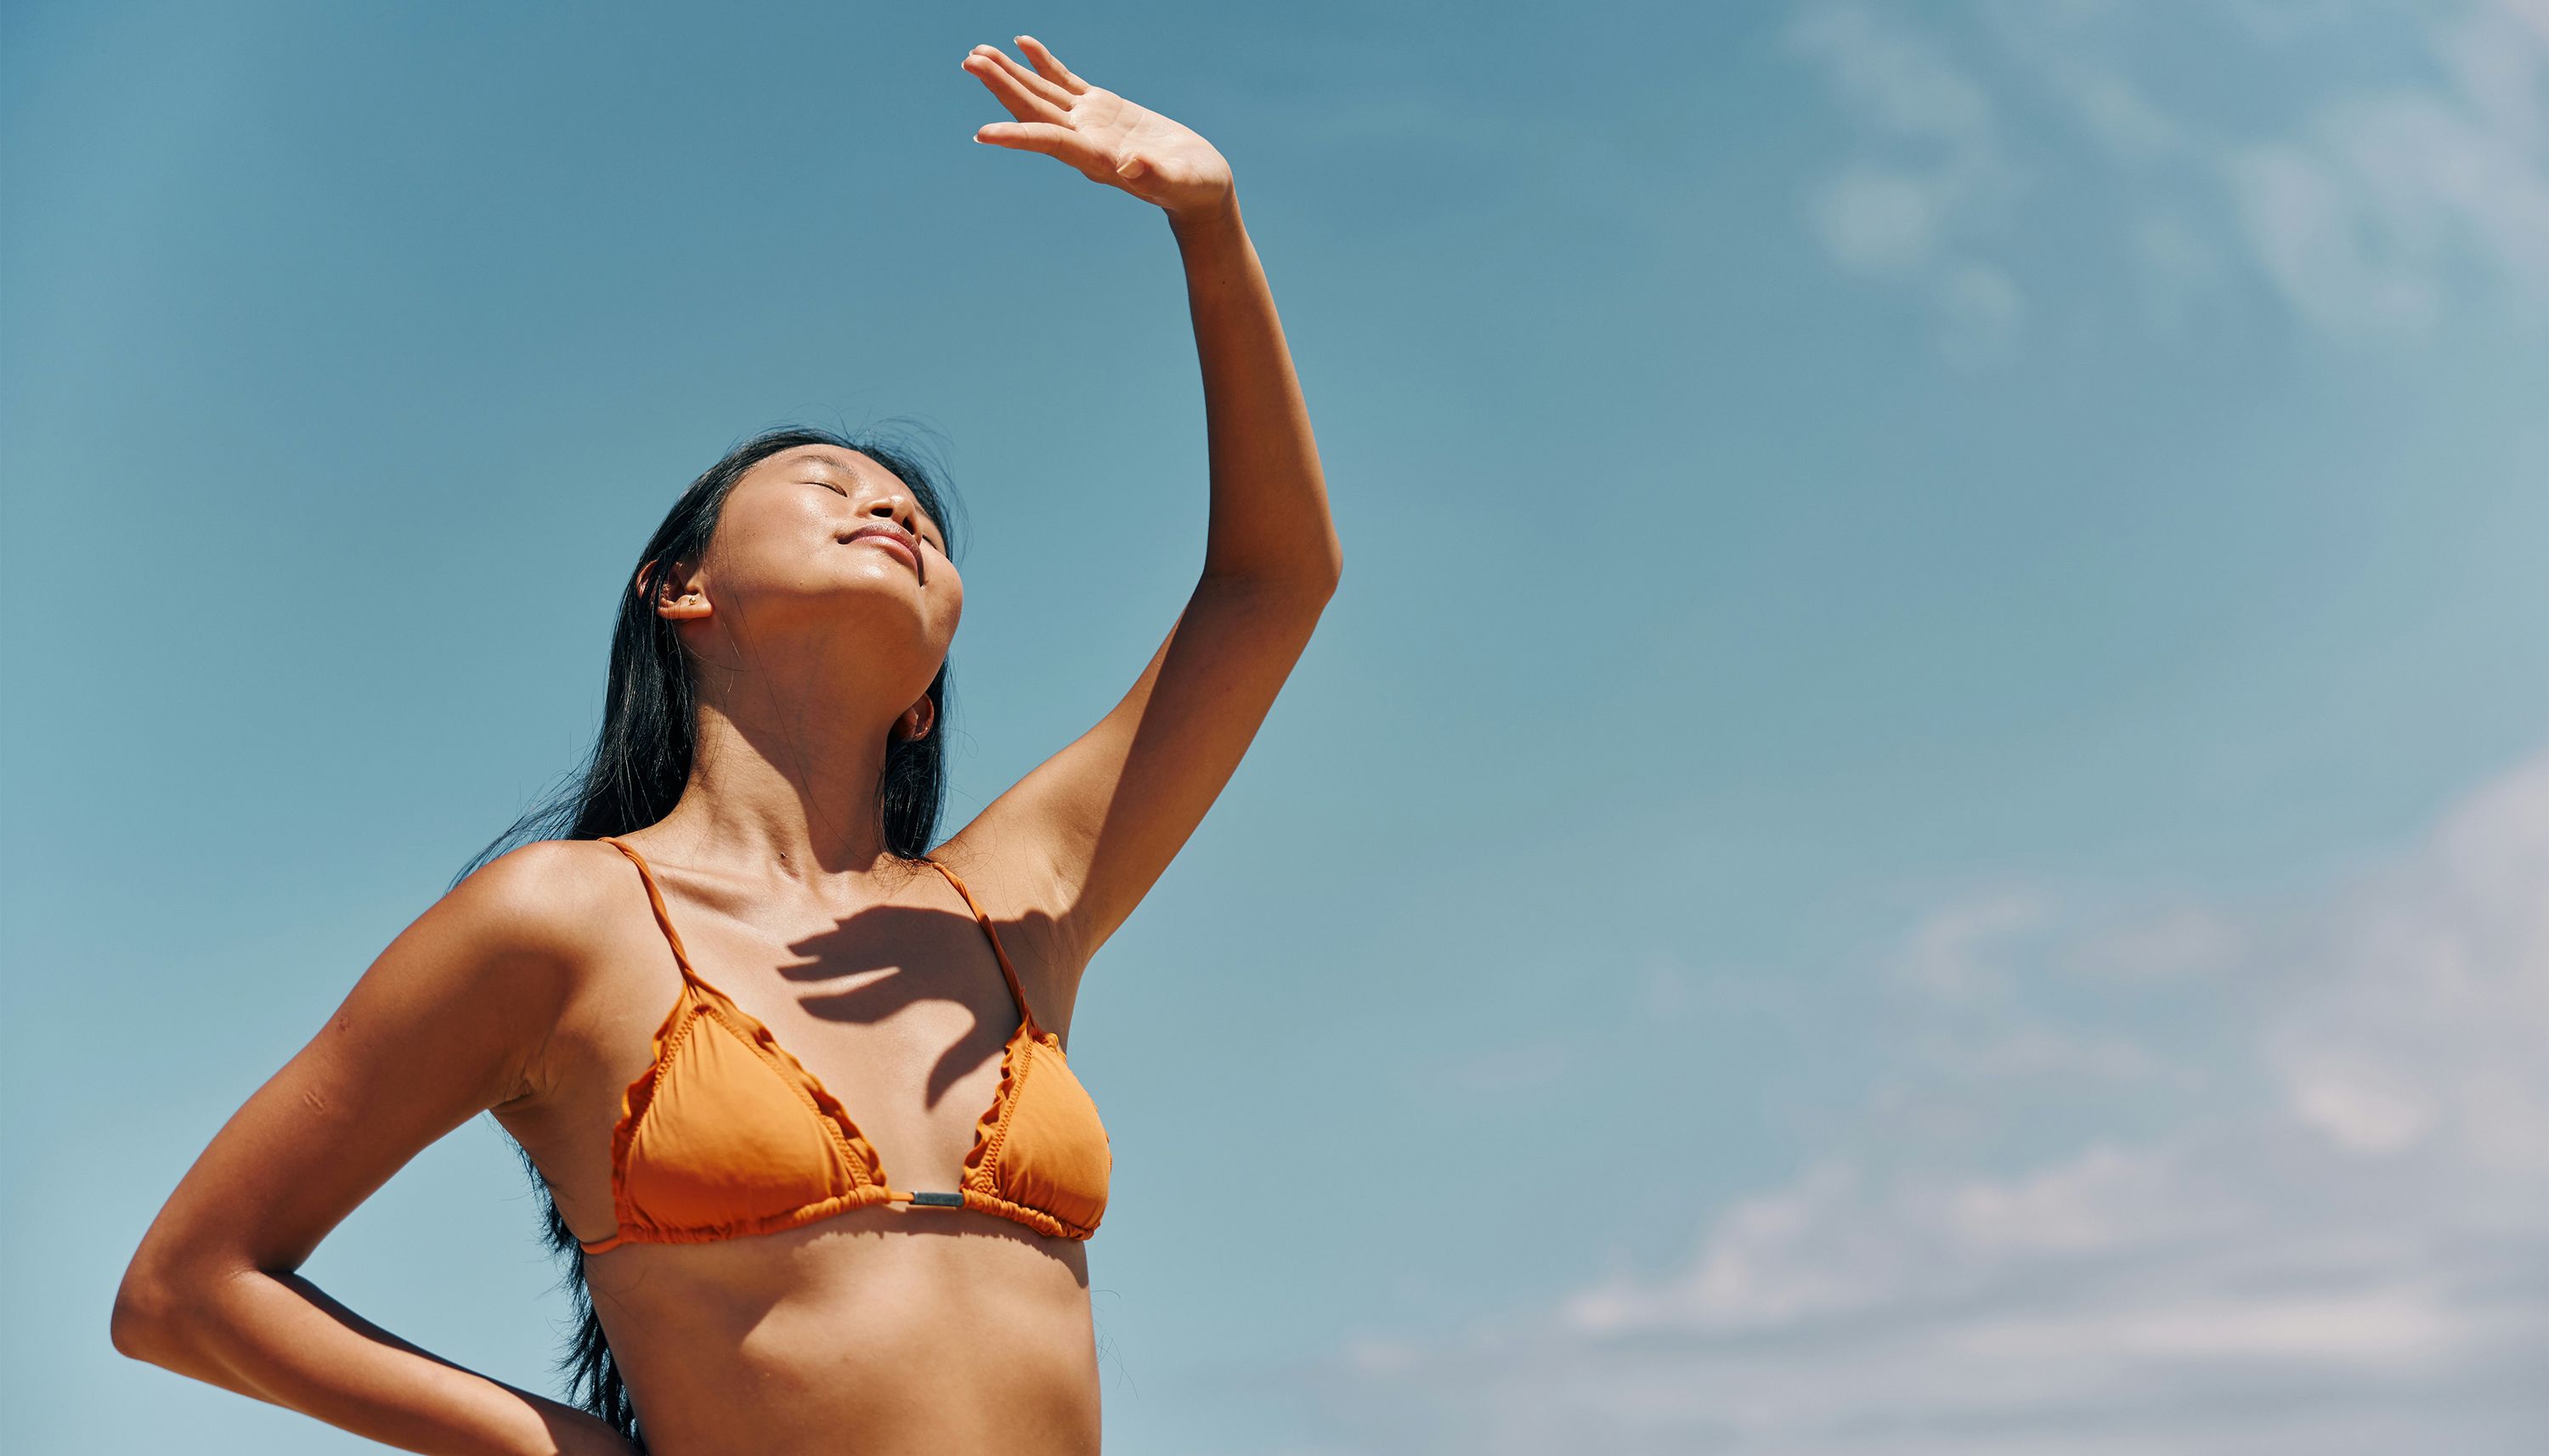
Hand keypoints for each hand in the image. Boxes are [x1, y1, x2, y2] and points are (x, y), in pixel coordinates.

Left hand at [962, 36, 1234, 220]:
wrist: (1199, 186)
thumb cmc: (1194, 188)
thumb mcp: (1180, 182)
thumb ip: (1156, 176)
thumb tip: (1131, 166)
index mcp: (1097, 158)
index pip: (1050, 142)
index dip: (1017, 137)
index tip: (982, 134)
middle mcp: (1084, 140)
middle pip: (1034, 110)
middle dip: (1001, 86)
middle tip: (969, 61)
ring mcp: (1089, 123)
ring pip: (1041, 93)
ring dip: (1009, 73)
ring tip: (978, 52)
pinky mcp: (1102, 108)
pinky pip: (1064, 82)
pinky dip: (1042, 63)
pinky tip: (1022, 44)